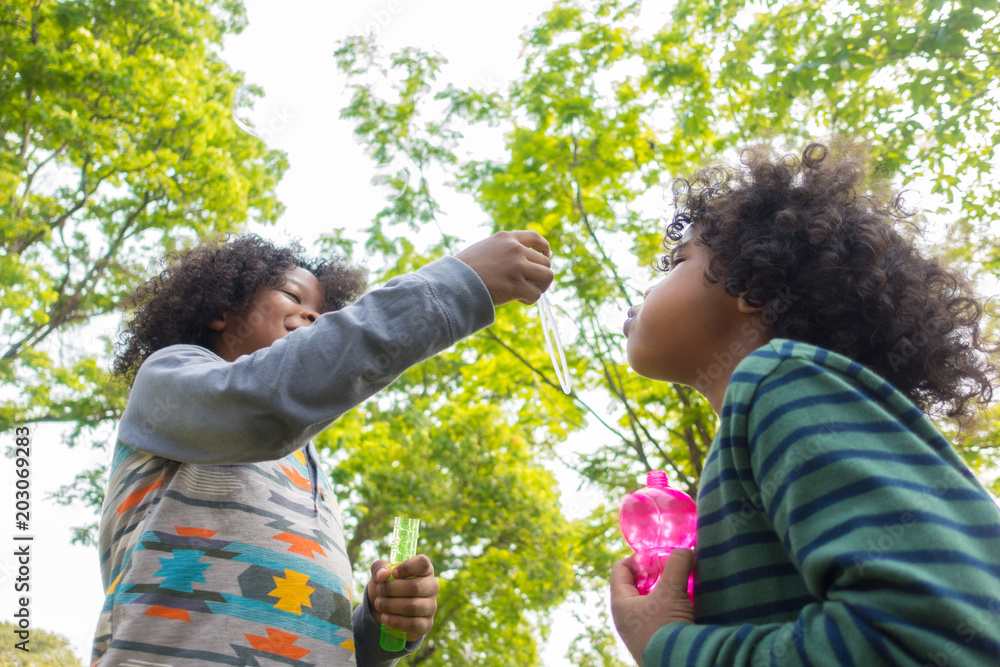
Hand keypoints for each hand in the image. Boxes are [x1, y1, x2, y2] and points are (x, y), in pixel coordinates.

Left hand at [366, 554, 438, 640]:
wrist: (384, 610)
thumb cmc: (387, 586)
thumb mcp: (380, 574)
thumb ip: (379, 568)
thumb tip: (383, 574)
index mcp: (424, 570)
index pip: (423, 563)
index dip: (407, 567)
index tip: (393, 573)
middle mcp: (432, 586)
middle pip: (415, 587)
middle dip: (392, 589)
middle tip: (379, 591)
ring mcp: (431, 606)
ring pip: (413, 606)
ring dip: (391, 605)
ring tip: (379, 604)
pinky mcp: (426, 624)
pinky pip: (413, 624)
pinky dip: (396, 621)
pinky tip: (384, 617)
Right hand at [454, 230, 553, 305]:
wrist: (452, 282)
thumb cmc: (463, 271)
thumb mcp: (484, 250)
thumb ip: (503, 251)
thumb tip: (523, 264)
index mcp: (506, 238)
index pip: (535, 238)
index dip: (544, 249)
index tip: (546, 256)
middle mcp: (515, 249)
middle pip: (545, 262)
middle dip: (539, 275)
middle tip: (527, 285)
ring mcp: (516, 266)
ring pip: (547, 276)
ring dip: (540, 287)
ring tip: (525, 292)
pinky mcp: (515, 284)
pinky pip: (536, 294)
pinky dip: (529, 299)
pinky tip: (517, 299)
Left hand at [610, 550, 695, 665]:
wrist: (678, 666)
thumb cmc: (665, 628)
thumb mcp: (671, 591)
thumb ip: (678, 564)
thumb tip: (686, 550)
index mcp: (620, 603)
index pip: (621, 569)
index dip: (638, 558)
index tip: (660, 556)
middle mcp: (626, 617)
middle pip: (637, 584)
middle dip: (657, 574)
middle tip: (674, 568)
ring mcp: (640, 630)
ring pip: (652, 600)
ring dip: (667, 590)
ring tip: (685, 584)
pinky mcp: (656, 640)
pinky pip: (662, 616)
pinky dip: (673, 606)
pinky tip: (689, 603)